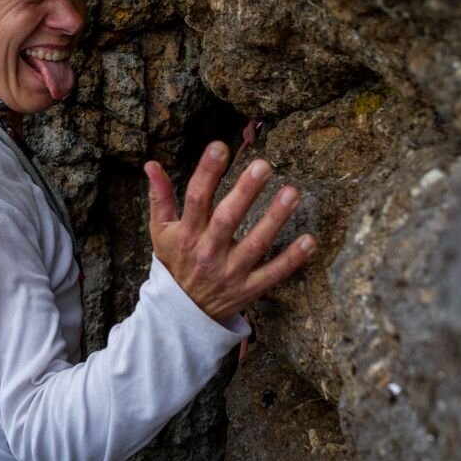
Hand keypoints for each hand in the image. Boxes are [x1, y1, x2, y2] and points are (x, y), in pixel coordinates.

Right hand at [145, 141, 314, 322]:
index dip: (206, 172)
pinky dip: (292, 259)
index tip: (219, 147)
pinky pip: (273, 274)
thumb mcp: (160, 230)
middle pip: (227, 218)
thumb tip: (151, 164)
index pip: (195, 198)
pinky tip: (309, 240)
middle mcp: (209, 251)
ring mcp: (231, 272)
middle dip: (245, 191)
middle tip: (263, 166)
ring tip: (292, 192)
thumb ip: (160, 196)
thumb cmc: (175, 262)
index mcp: (188, 233)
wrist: (181, 314)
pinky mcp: (249, 289)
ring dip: (274, 219)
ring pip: (255, 244)